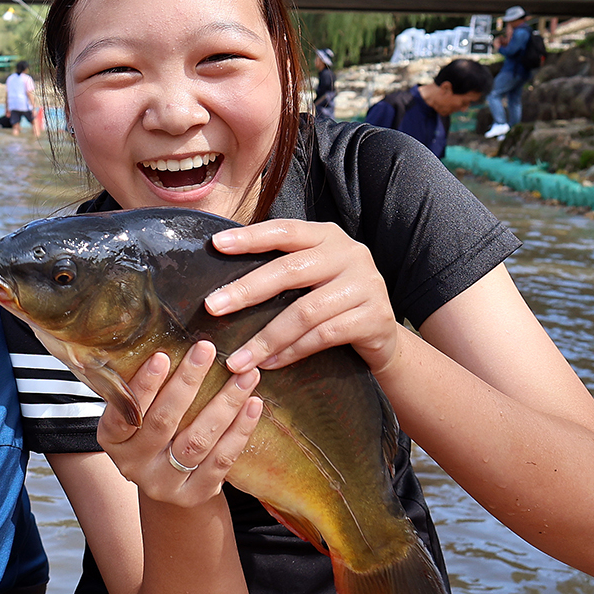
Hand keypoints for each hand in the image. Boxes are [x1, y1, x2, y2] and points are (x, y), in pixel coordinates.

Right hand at [97, 341, 262, 506]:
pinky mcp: (194, 494)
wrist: (167, 482)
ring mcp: (164, 484)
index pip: (124, 413)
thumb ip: (141, 388)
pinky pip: (221, 460)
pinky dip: (239, 431)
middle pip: (163, 423)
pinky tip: (252, 405)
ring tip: (244, 375)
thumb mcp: (135, 414)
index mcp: (112, 440)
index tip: (163, 356)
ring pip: (197, 441)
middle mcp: (133, 465)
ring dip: (224, 405)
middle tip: (207, 350)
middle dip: (187, 383)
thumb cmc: (151, 432)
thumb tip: (162, 336)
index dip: (144, 386)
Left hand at [205, 219, 402, 375]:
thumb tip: (222, 283)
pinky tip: (269, 363)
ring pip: (305, 311)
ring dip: (266, 338)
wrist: (382, 336)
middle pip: (290, 270)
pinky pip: (323, 336)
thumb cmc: (333, 302)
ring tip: (237, 359)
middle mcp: (350, 254)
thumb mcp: (312, 276)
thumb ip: (280, 269)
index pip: (285, 230)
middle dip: (246, 290)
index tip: (216, 244)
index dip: (251, 237)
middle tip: (212, 307)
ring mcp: (366, 285)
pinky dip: (291, 352)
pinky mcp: (375, 317)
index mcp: (328, 237)